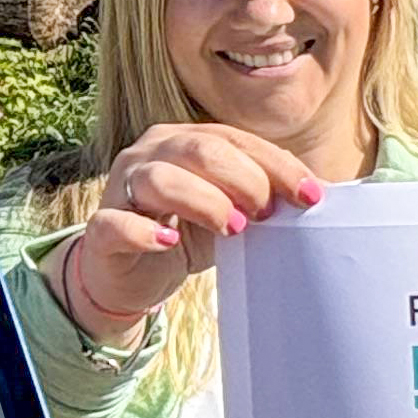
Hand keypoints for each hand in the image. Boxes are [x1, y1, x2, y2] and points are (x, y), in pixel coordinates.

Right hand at [52, 123, 324, 340]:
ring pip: (159, 179)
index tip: (309, 196)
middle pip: (199, 150)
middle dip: (244, 180)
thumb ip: (260, 197)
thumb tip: (316, 195)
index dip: (276, 165)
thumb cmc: (184, 236)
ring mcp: (120, 189)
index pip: (233, 139)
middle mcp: (147, 154)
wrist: (131, 278)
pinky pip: (116, 223)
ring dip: (205, 201)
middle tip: (265, 214)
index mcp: (181, 141)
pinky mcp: (100, 231)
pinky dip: (144, 231)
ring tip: (233, 228)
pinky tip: (169, 241)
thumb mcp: (229, 212)